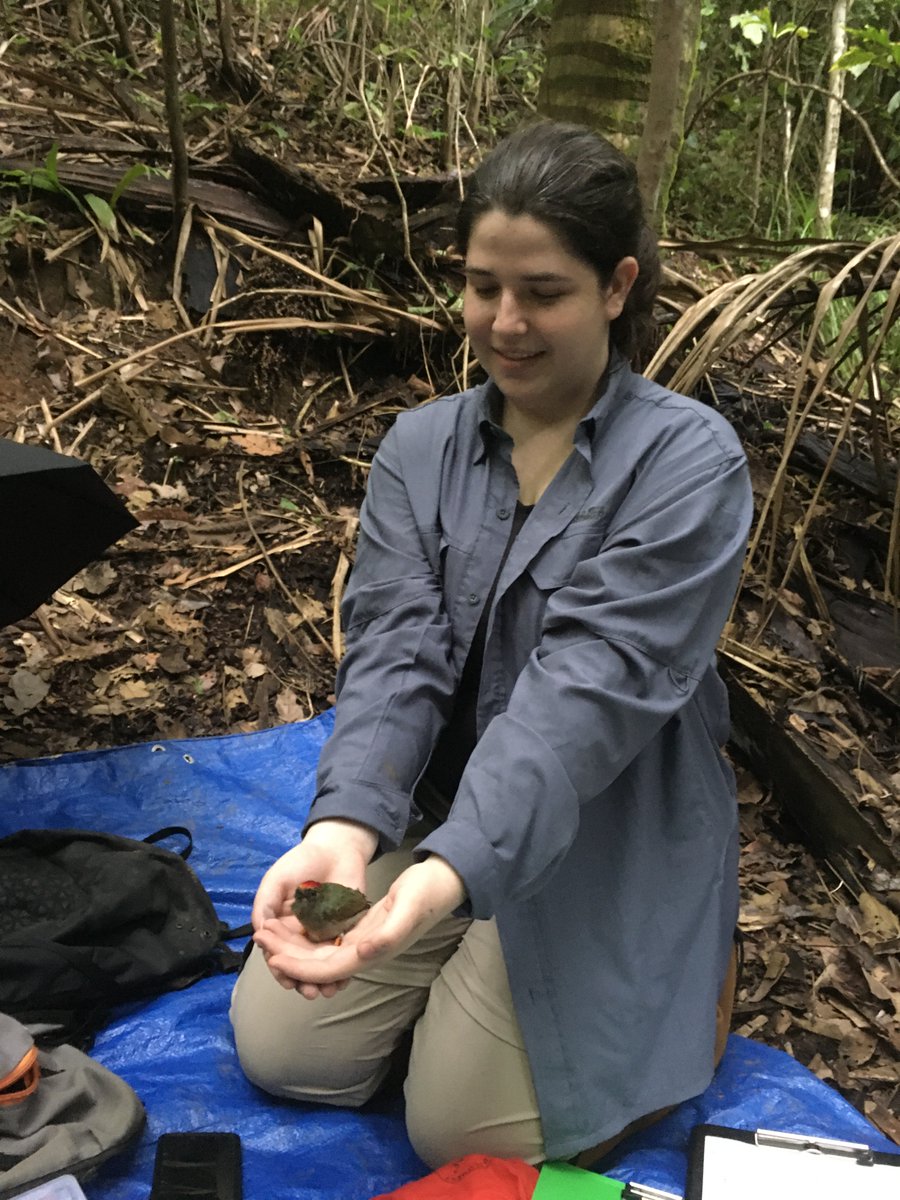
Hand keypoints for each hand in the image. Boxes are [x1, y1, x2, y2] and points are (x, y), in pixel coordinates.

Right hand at [251, 818, 377, 995]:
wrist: (336, 847)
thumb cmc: (302, 861)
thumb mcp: (276, 880)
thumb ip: (265, 905)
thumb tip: (258, 934)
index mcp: (282, 926)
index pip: (278, 953)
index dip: (281, 968)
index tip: (285, 979)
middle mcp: (302, 935)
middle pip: (301, 964)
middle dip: (303, 980)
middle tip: (307, 991)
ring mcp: (324, 934)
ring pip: (322, 964)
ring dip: (324, 980)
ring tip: (328, 990)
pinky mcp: (346, 930)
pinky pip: (344, 953)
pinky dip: (345, 968)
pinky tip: (346, 978)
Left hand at [254, 855, 465, 998]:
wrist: (443, 884)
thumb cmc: (427, 893)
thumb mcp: (408, 908)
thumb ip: (388, 934)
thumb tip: (361, 954)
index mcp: (374, 952)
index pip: (328, 969)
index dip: (299, 966)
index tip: (272, 957)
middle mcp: (366, 953)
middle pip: (318, 965)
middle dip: (287, 955)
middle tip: (259, 938)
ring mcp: (364, 944)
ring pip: (320, 955)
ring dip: (292, 948)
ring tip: (267, 932)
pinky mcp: (362, 932)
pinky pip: (328, 943)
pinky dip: (306, 939)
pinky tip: (290, 928)